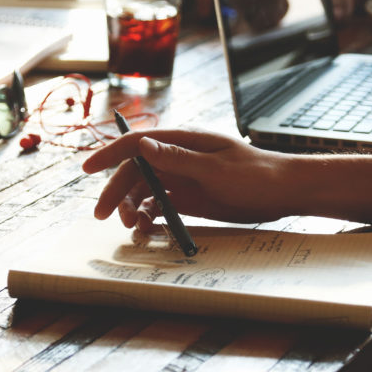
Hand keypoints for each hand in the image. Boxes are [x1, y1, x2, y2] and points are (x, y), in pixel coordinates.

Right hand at [82, 129, 296, 229]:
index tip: (87, 168)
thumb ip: (179, 158)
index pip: (136, 143)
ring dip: (131, 208)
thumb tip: (144, 145)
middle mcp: (177, 158)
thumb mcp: (216, 168)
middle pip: (134, 172)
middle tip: (102, 215)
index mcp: (182, 142)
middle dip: (114, 191)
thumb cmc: (256, 174)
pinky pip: (159, 205)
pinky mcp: (189, 198)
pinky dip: (147, 217)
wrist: (283, 192)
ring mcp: (182, 178)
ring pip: (143, 191)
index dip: (108, 153)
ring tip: (133, 228)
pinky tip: (147, 229)